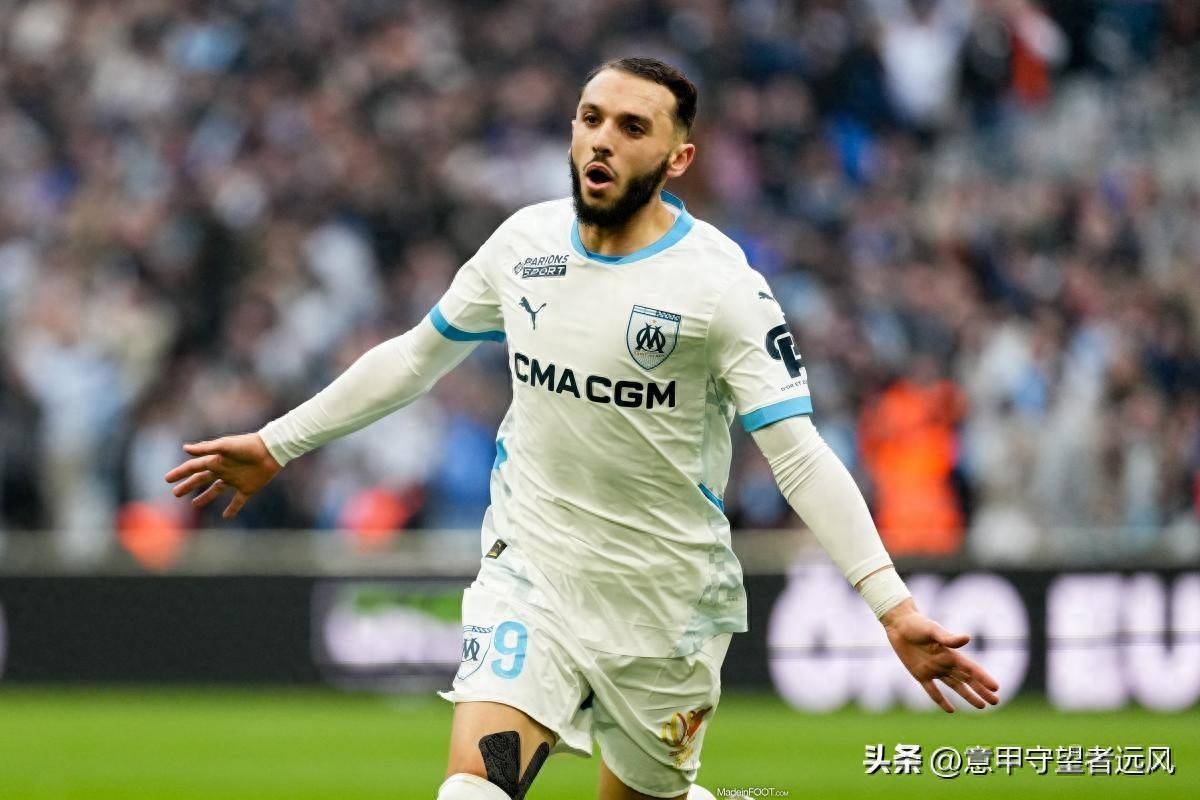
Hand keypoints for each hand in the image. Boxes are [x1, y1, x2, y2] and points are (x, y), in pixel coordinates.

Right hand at [164, 433, 281, 518]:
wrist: (271, 450)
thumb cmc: (247, 445)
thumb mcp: (225, 445)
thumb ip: (206, 448)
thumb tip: (184, 448)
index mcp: (216, 460)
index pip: (193, 467)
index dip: (180, 473)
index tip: (166, 479)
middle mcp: (223, 470)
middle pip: (201, 479)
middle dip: (188, 485)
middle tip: (175, 493)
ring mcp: (235, 479)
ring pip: (216, 490)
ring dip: (205, 497)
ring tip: (194, 504)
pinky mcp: (248, 488)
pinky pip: (238, 501)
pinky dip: (232, 509)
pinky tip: (226, 516)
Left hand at [881, 599, 1000, 712]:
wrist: (898, 624)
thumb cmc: (917, 624)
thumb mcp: (933, 629)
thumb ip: (949, 638)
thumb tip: (968, 638)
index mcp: (950, 653)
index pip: (971, 669)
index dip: (983, 678)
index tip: (996, 688)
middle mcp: (945, 663)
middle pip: (967, 680)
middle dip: (981, 690)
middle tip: (995, 702)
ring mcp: (933, 670)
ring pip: (955, 686)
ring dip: (968, 696)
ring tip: (981, 706)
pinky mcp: (920, 674)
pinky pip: (932, 690)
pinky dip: (941, 700)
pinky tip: (951, 710)